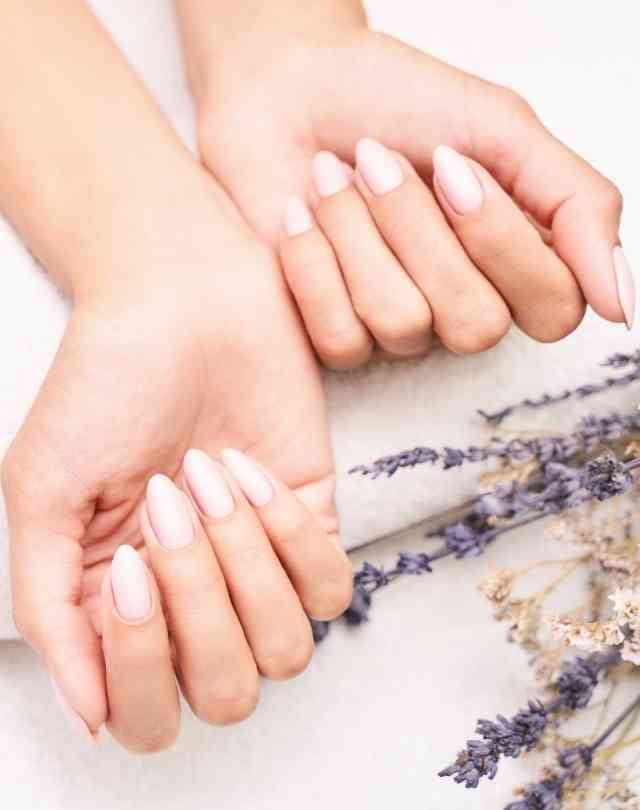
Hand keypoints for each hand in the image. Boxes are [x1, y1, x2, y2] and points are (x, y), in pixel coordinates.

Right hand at [1, 189, 351, 750]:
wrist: (179, 301)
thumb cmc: (104, 386)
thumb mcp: (44, 493)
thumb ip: (53, 610)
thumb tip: (91, 715)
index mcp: (125, 607)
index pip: (148, 710)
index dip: (142, 660)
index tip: (130, 562)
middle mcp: (198, 599)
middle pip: (226, 691)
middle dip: (199, 604)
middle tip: (167, 505)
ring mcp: (260, 565)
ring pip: (286, 649)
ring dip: (244, 564)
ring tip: (207, 477)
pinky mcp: (314, 520)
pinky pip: (330, 585)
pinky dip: (290, 532)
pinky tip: (252, 470)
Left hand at [183, 19, 632, 365]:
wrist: (288, 87)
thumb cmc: (394, 101)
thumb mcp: (502, 131)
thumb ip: (575, 206)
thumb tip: (620, 305)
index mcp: (515, 263)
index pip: (553, 310)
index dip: (501, 242)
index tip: (454, 167)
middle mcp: (460, 307)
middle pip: (475, 326)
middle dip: (419, 229)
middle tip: (376, 160)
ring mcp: (397, 329)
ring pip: (402, 326)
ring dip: (360, 235)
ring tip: (331, 177)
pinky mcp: (333, 335)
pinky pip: (340, 337)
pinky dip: (313, 262)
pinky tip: (298, 215)